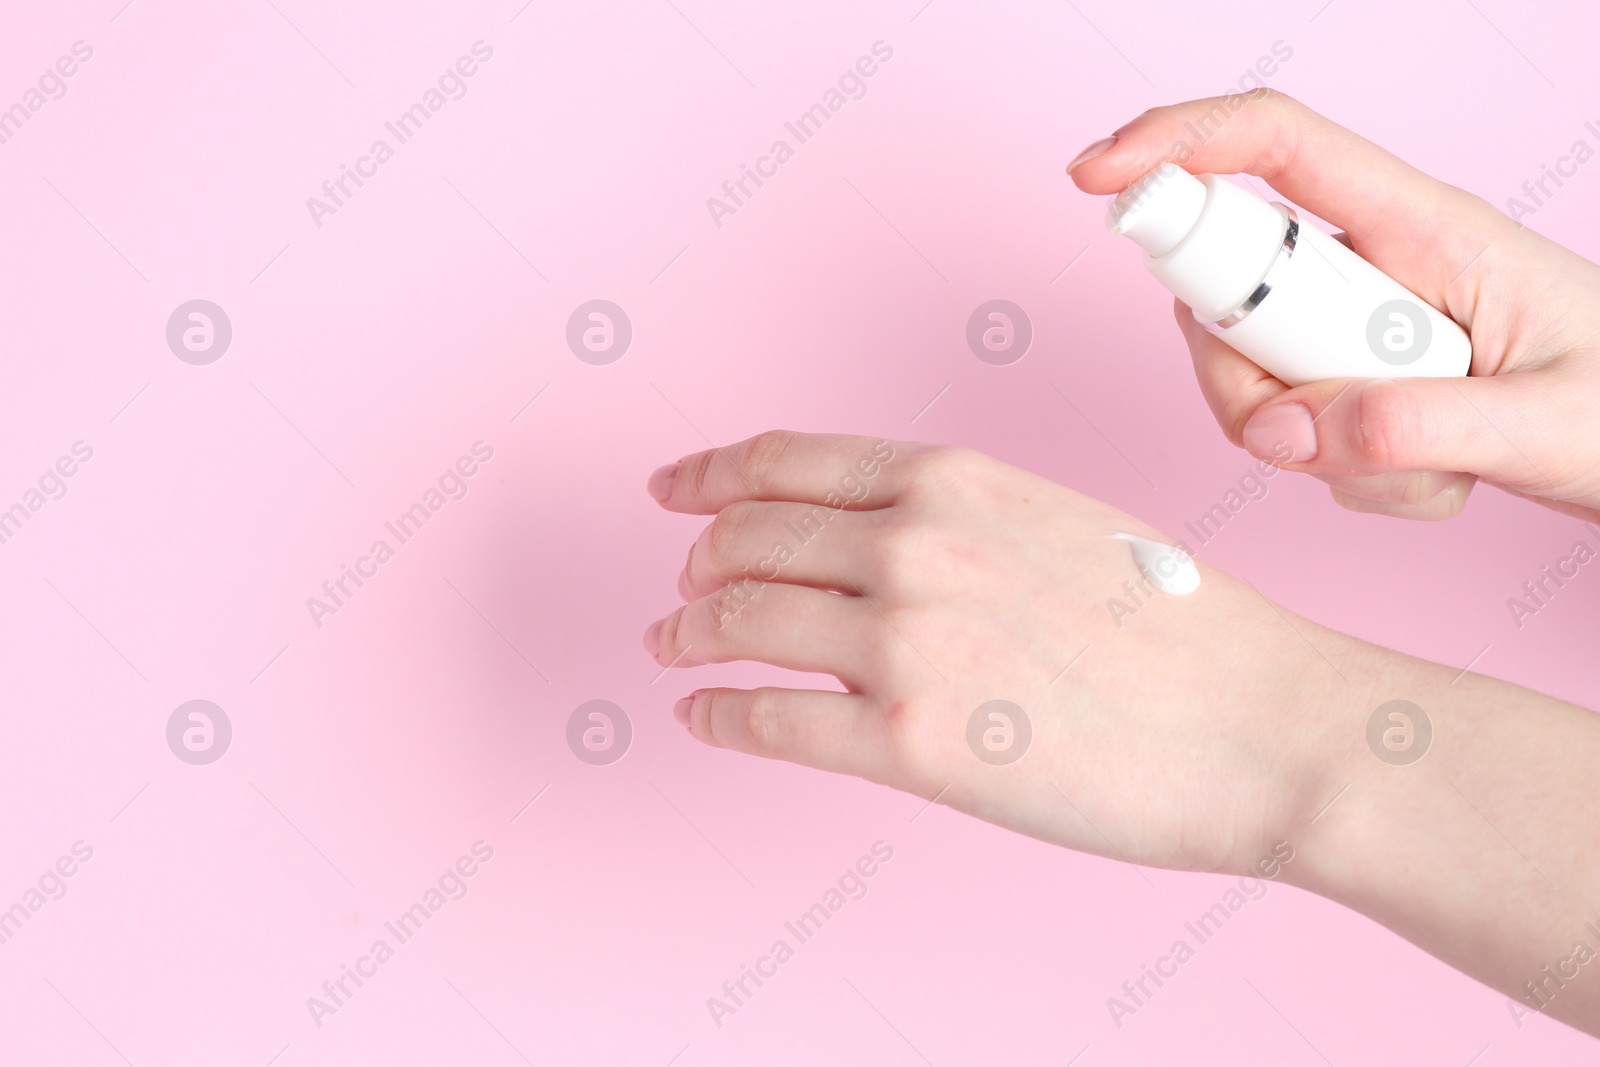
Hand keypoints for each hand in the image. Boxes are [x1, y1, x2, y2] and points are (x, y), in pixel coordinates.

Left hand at [642, 430, 1354, 875]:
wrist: (1261, 724)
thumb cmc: (1181, 631)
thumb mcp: (1058, 524)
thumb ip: (956, 526)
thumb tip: (867, 555)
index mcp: (954, 479)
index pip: (786, 459)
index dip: (710, 473)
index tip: (671, 489)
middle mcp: (914, 543)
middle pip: (747, 538)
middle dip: (697, 562)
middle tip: (680, 588)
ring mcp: (904, 642)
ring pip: (737, 622)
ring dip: (688, 633)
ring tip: (673, 646)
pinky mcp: (908, 743)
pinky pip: (766, 722)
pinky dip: (717, 716)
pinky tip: (702, 716)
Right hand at [1069, 91, 1599, 521]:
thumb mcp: (1547, 423)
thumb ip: (1420, 427)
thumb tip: (1288, 431)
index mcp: (1424, 228)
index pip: (1276, 145)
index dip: (1177, 144)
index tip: (1097, 178)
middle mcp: (1375, 269)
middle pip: (1232, 295)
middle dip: (1251, 384)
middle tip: (1320, 439)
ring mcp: (1359, 332)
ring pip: (1254, 381)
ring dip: (1319, 453)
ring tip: (1430, 472)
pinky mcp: (1357, 387)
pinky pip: (1294, 437)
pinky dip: (1349, 481)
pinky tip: (1434, 484)